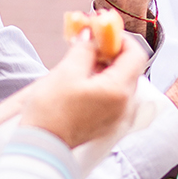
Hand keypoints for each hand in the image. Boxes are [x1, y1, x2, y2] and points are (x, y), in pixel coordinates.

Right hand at [18, 38, 147, 147]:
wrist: (40, 145)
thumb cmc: (50, 111)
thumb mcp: (66, 72)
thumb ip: (84, 50)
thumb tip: (91, 35)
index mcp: (119, 90)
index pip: (136, 55)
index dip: (121, 39)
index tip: (103, 33)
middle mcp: (126, 105)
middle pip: (130, 68)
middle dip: (112, 52)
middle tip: (90, 44)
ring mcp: (120, 116)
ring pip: (122, 82)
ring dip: (107, 67)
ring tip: (83, 61)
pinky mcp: (110, 123)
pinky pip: (115, 96)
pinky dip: (104, 83)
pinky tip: (84, 80)